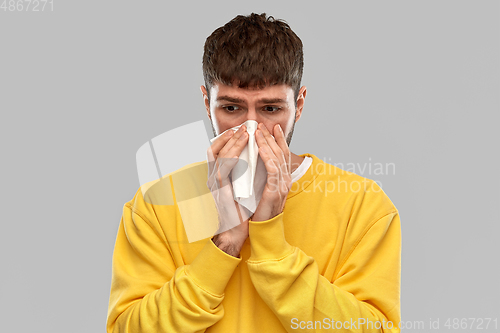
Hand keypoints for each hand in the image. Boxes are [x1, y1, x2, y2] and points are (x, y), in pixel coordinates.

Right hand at [206, 125, 250, 256]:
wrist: (235, 231)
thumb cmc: (239, 211)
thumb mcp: (240, 187)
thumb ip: (242, 174)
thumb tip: (253, 160)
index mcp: (218, 176)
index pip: (217, 151)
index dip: (226, 138)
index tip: (239, 130)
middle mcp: (213, 178)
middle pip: (215, 149)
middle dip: (229, 136)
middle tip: (243, 127)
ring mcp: (215, 184)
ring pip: (219, 156)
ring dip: (232, 142)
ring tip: (244, 133)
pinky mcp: (220, 190)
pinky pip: (224, 169)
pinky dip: (232, 157)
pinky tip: (241, 151)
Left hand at [252, 123, 291, 221]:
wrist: (262, 231)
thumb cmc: (259, 212)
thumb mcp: (263, 191)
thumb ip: (263, 177)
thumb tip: (255, 164)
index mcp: (283, 180)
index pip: (282, 155)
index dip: (279, 140)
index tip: (273, 128)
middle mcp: (285, 180)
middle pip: (281, 153)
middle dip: (272, 137)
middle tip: (263, 125)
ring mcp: (282, 185)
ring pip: (277, 157)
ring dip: (268, 142)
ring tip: (260, 131)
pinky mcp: (275, 191)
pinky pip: (272, 169)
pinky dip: (267, 156)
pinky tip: (261, 147)